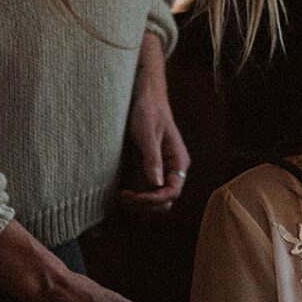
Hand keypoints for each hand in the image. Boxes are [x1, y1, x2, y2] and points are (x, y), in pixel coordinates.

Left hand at [120, 43, 189, 212]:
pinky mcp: (151, 168)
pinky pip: (148, 190)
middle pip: (167, 200)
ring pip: (157, 199)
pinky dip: (138, 196)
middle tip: (125, 197)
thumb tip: (156, 185)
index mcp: (179, 161)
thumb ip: (152, 159)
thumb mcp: (148, 135)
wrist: (144, 97)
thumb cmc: (148, 111)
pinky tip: (124, 192)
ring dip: (142, 204)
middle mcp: (173, 169)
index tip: (134, 196)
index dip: (154, 200)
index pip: (173, 192)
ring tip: (123, 196)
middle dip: (147, 205)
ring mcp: (163, 170)